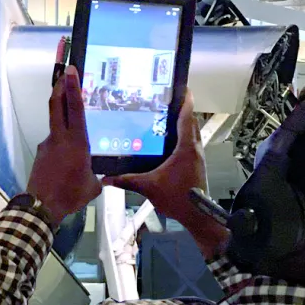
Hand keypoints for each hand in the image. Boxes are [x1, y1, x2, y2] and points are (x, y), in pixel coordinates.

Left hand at [27, 66, 101, 226]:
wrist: (41, 206)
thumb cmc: (70, 194)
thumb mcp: (92, 186)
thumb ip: (96, 175)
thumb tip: (98, 175)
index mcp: (76, 142)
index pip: (74, 108)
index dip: (72, 87)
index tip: (70, 70)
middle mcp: (60, 138)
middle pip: (56, 105)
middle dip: (60, 87)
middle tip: (64, 73)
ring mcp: (47, 145)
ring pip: (56, 125)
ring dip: (63, 119)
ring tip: (74, 129)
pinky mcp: (41, 154)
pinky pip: (54, 144)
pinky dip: (61, 144)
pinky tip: (67, 160)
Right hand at [104, 92, 227, 259]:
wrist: (198, 216)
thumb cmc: (177, 198)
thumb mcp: (149, 187)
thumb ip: (127, 180)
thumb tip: (106, 178)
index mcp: (186, 147)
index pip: (187, 117)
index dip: (185, 101)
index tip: (181, 87)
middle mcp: (195, 148)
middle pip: (191, 121)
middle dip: (182, 108)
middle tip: (166, 99)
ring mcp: (198, 156)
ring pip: (192, 132)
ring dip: (183, 122)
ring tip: (165, 115)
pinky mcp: (197, 164)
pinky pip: (191, 142)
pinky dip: (183, 135)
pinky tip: (168, 140)